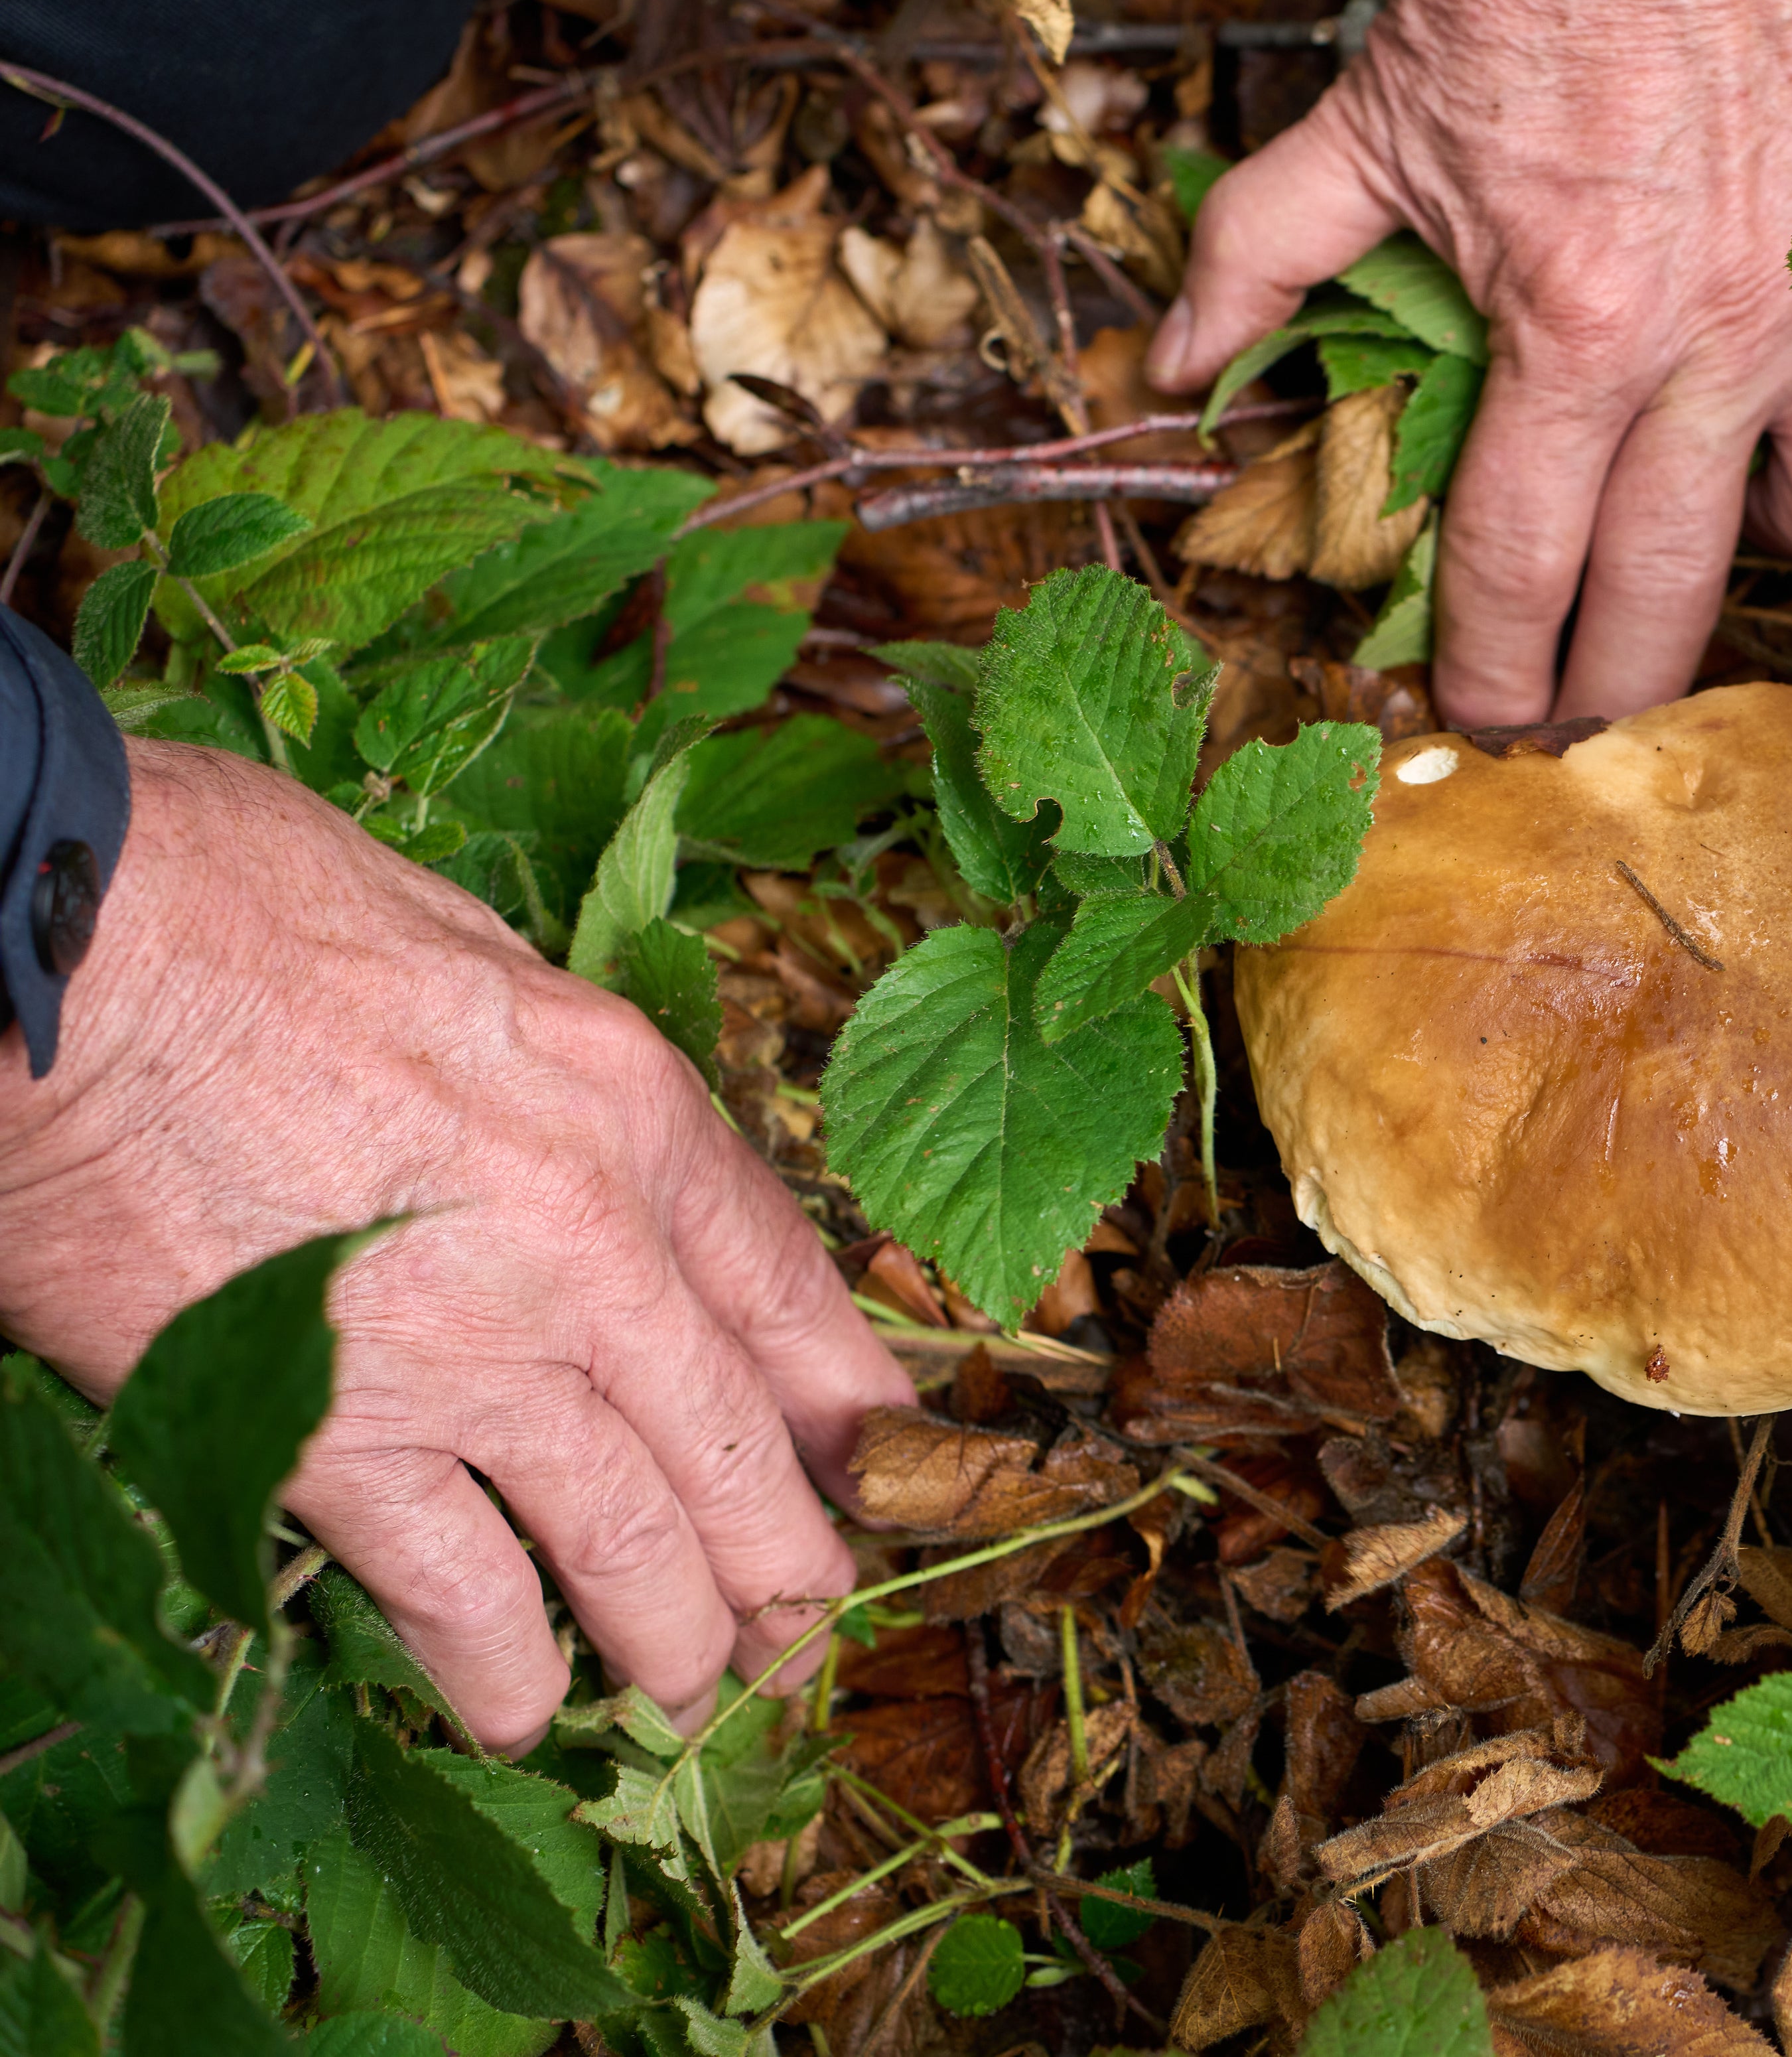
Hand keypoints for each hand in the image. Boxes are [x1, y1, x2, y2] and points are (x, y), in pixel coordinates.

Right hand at [0, 741, 913, 1753]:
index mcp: (633, 1106)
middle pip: (734, 1439)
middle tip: (802, 1623)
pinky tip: (517, 1714)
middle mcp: (593, 1244)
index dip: (844, 1393)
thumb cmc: (238, 913)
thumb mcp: (471, 953)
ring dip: (672, 1633)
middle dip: (783, 1554)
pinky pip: (460, 1591)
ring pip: (630, 1538)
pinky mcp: (335, 1436)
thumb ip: (552, 1075)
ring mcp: (473, 1353)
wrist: (73, 960)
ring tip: (690, 1687)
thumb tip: (578, 1138)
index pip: (788, 1281)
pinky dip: (500, 1670)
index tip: (876, 1459)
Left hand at [1146, 0, 1791, 726]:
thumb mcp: (1366, 113)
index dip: (1495, 669)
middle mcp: (1713, 349)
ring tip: (1738, 529)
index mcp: (1572, 334)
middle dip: (1617, 687)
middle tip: (1587, 715)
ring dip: (1785, 550)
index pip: (1522, 566)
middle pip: (1672, 593)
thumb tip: (1174, 359)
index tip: (1483, 716)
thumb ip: (1262, 249)